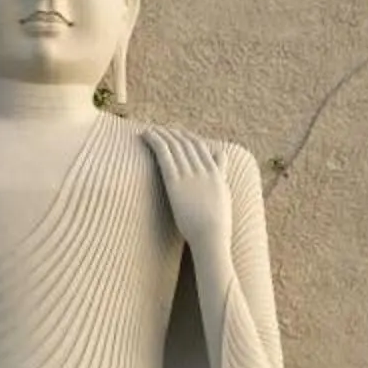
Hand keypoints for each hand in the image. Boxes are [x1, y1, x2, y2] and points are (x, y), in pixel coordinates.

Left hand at [144, 127, 233, 259]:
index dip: (186, 138)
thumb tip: (220, 165)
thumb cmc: (216, 227)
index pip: (200, 147)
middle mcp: (204, 170)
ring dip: (161, 134)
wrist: (211, 238)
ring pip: (174, 145)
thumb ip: (221, 177)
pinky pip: (164, 154)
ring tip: (149, 130)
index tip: (176, 134)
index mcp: (216, 174)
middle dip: (172, 134)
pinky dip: (154, 141)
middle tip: (159, 130)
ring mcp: (190, 175)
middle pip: (186, 143)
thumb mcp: (223, 197)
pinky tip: (145, 135)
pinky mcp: (176, 182)